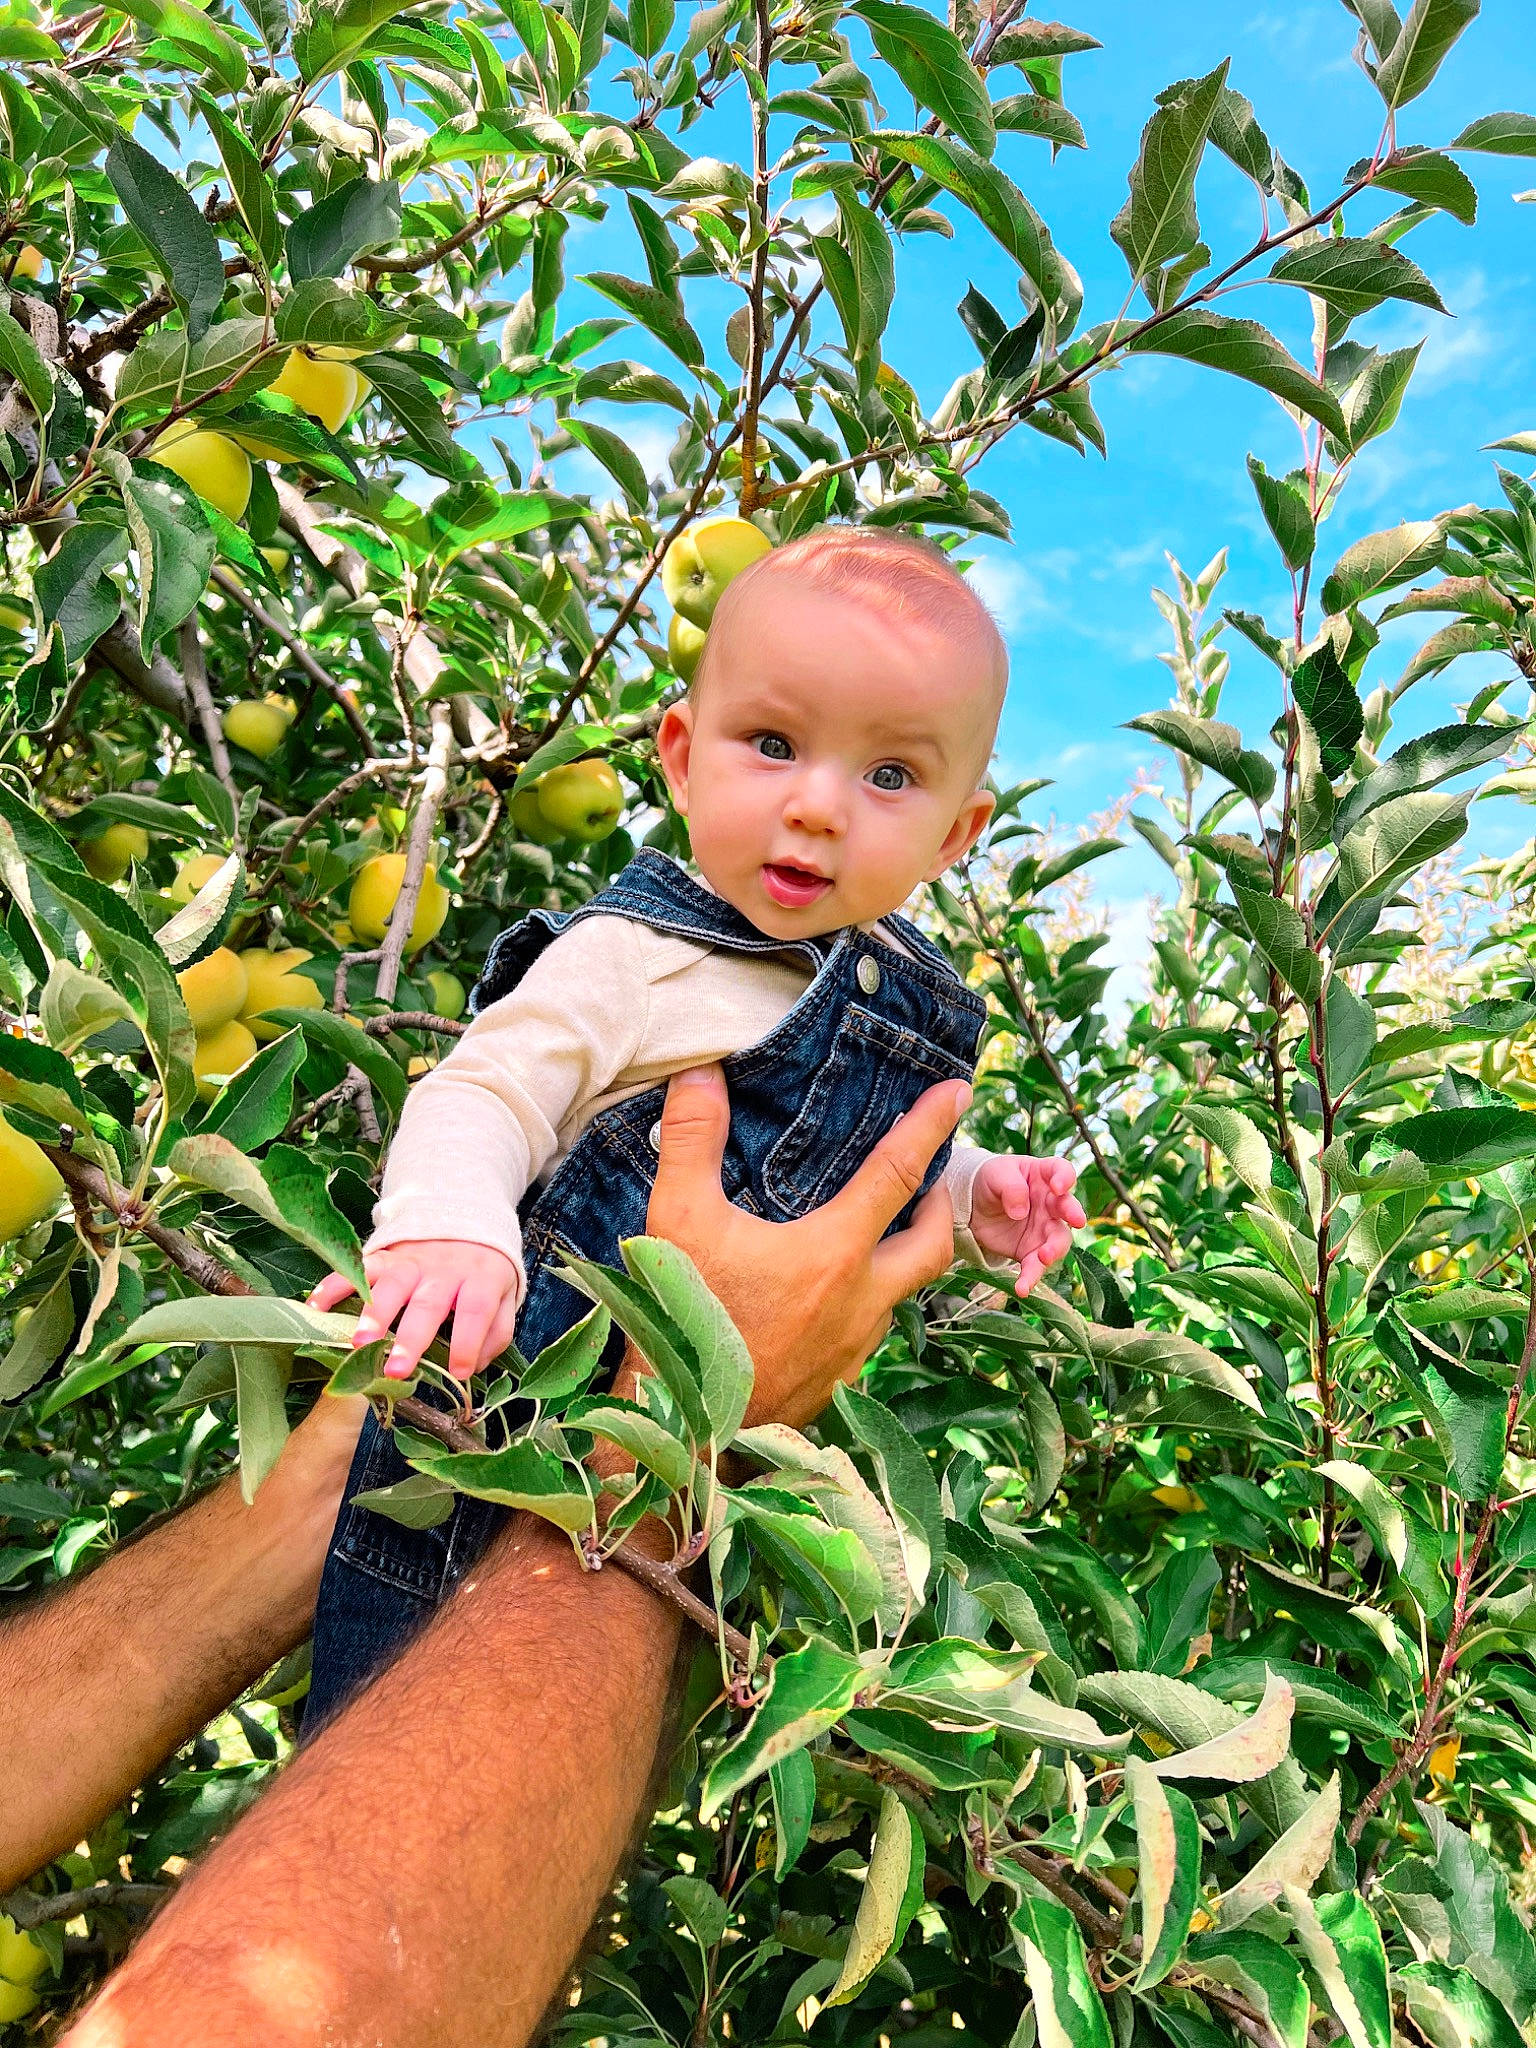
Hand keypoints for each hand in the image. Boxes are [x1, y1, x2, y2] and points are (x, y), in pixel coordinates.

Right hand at [307, 1241, 521, 1381]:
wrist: (464, 1215)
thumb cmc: (482, 1269)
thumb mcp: (504, 1294)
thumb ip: (496, 1332)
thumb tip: (474, 1367)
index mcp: (481, 1279)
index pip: (476, 1311)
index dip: (468, 1342)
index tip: (458, 1372)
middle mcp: (444, 1270)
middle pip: (428, 1304)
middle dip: (410, 1339)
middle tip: (395, 1369)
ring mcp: (412, 1262)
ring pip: (391, 1286)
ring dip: (373, 1314)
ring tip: (359, 1343)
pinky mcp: (386, 1256)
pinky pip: (359, 1268)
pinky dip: (335, 1285)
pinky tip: (317, 1307)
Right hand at [642, 1064, 968, 1428]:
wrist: (680, 1429)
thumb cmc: (681, 1318)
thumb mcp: (677, 1218)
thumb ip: (692, 1138)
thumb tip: (701, 1068)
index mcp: (834, 1253)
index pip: (899, 1173)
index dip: (931, 1125)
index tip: (961, 1090)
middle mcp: (861, 1300)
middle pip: (934, 1243)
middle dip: (942, 1202)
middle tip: (929, 1175)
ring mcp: (854, 1347)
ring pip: (905, 1291)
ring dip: (904, 1254)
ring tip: (880, 1227)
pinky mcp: (838, 1382)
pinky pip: (872, 1328)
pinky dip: (870, 1297)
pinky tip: (834, 1290)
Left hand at [968, 1153, 1085, 1296]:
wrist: (971, 1205)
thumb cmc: (990, 1180)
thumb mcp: (996, 1174)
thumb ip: (1010, 1187)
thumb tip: (1020, 1211)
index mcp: (1044, 1176)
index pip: (1062, 1171)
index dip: (1065, 1178)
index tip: (1058, 1187)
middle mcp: (1050, 1203)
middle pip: (1068, 1209)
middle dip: (1073, 1215)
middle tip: (1076, 1221)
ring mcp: (1043, 1229)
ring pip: (1058, 1241)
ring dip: (1054, 1250)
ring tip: (1043, 1258)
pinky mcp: (1030, 1251)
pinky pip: (1035, 1266)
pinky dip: (1030, 1277)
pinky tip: (1022, 1287)